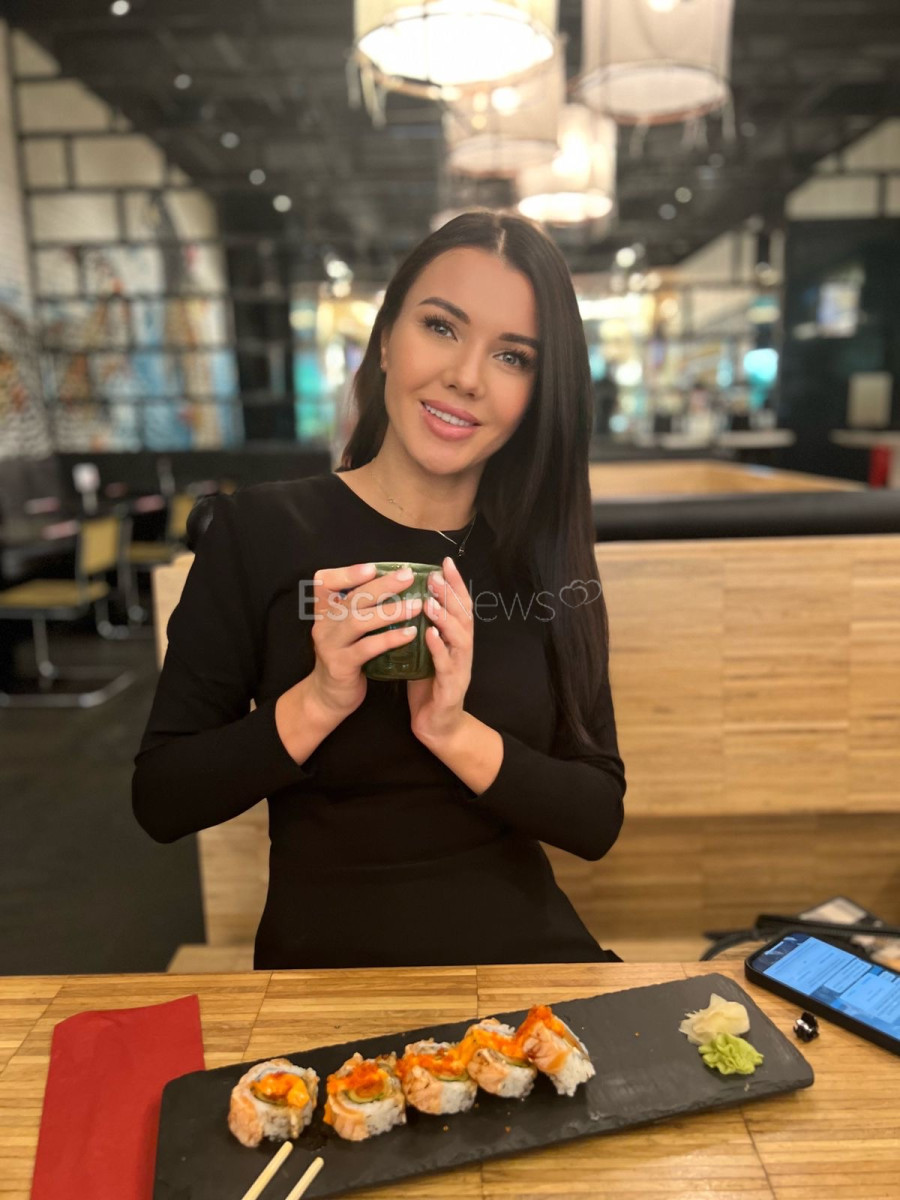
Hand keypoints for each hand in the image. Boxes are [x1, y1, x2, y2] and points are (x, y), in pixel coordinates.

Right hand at [304, 562, 423, 720]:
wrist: (329, 696)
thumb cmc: (346, 654)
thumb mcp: (346, 628)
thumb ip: (360, 607)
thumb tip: (395, 581)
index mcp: (323, 610)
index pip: (325, 582)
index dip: (347, 573)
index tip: (373, 567)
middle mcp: (323, 624)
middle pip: (351, 598)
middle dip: (381, 586)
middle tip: (407, 576)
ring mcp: (330, 645)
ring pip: (359, 621)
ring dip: (390, 611)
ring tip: (417, 605)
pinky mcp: (341, 665)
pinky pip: (367, 648)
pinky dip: (389, 639)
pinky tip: (410, 633)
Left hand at [407, 556, 473, 746]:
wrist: (437, 727)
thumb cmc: (428, 687)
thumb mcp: (424, 652)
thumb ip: (421, 628)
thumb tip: (405, 599)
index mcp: (456, 640)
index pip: (459, 606)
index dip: (454, 584)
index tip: (443, 563)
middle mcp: (463, 651)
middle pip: (463, 616)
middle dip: (450, 594)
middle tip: (435, 576)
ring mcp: (460, 669)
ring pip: (459, 638)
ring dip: (445, 618)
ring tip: (431, 601)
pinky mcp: (451, 688)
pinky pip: (446, 665)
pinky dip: (439, 648)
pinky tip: (429, 634)